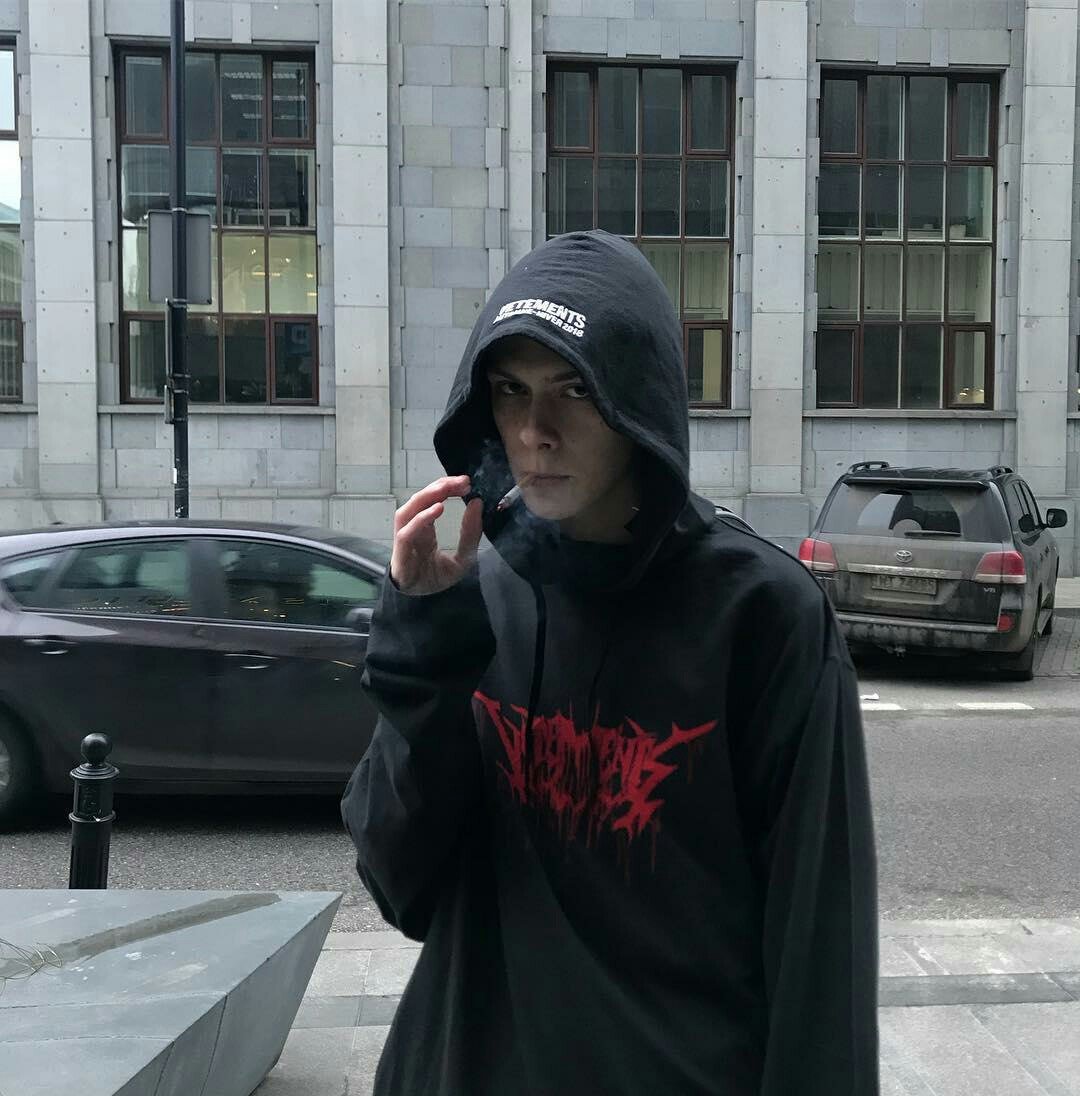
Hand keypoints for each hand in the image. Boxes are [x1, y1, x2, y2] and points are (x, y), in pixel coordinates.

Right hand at [390, 476, 484, 595]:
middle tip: (462, 481)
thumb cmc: (437, 578)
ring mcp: (405, 538)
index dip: (447, 488)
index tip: (466, 483)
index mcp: (425, 527)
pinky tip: (438, 509)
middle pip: (420, 499)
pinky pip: (406, 532)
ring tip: (446, 489)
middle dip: (440, 486)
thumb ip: (471, 533)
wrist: (424, 602)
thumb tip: (477, 504)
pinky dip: (421, 518)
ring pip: (409, 510)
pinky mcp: (401, 552)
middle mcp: (412, 528)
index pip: (432, 499)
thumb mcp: (464, 557)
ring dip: (427, 496)